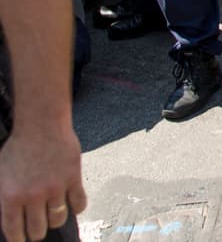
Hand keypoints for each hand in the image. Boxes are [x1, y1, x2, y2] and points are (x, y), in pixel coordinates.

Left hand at [0, 119, 86, 241]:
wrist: (41, 125)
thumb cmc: (18, 147)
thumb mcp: (1, 174)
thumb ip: (5, 196)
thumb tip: (11, 215)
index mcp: (10, 197)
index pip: (14, 232)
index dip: (18, 239)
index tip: (21, 239)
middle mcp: (33, 196)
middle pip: (38, 230)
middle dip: (36, 232)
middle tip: (37, 228)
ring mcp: (55, 188)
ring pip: (58, 219)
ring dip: (55, 220)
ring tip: (52, 214)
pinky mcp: (73, 179)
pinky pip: (79, 204)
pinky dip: (77, 208)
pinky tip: (71, 204)